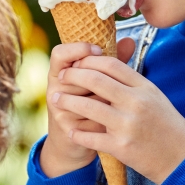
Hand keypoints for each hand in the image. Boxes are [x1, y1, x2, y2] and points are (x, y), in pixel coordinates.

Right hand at [40, 42, 107, 177]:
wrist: (75, 143)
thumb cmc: (91, 105)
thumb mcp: (99, 84)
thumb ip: (112, 63)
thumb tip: (129, 41)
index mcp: (60, 74)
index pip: (59, 53)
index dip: (77, 49)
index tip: (98, 48)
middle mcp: (55, 89)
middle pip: (74, 73)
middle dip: (95, 77)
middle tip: (112, 80)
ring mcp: (58, 110)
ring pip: (85, 97)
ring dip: (104, 99)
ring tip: (115, 104)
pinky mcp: (66, 128)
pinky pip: (91, 118)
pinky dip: (106, 119)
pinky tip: (114, 122)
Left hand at [49, 51, 184, 184]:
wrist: (182, 161)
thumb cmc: (169, 128)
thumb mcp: (157, 99)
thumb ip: (134, 84)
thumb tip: (110, 67)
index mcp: (145, 88)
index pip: (112, 65)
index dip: (90, 61)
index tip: (77, 63)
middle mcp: (136, 103)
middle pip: (96, 80)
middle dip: (73, 76)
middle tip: (61, 76)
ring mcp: (128, 125)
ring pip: (88, 106)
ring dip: (67, 101)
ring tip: (55, 99)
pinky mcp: (121, 147)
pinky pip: (90, 136)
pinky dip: (77, 132)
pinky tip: (71, 129)